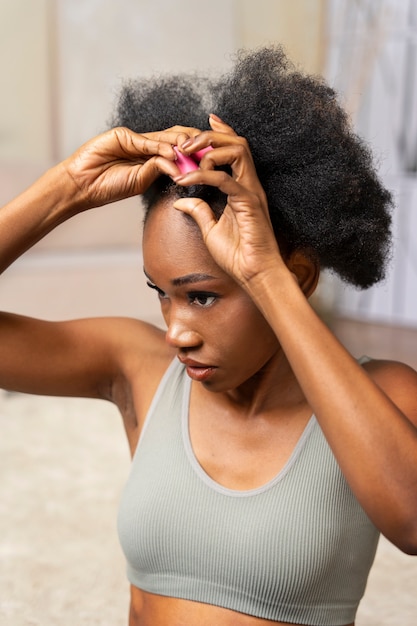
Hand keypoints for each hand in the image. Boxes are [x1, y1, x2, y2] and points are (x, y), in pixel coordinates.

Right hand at [62, 126, 199, 209]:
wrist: (82, 184)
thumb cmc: (107, 187)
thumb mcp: (140, 182)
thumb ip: (157, 171)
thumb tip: (179, 168)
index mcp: (151, 159)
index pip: (178, 152)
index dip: (195, 154)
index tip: (212, 161)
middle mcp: (146, 146)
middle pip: (176, 139)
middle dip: (194, 144)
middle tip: (210, 152)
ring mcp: (136, 140)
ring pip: (165, 137)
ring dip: (182, 144)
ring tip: (195, 153)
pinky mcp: (124, 135)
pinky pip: (147, 142)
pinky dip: (161, 148)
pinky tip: (174, 156)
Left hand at [172, 116, 283, 286]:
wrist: (254, 274)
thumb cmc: (238, 256)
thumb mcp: (210, 230)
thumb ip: (198, 211)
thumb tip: (180, 201)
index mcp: (242, 188)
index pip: (234, 150)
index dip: (221, 132)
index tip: (205, 122)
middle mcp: (249, 185)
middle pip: (236, 142)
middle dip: (209, 136)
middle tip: (184, 144)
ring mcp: (251, 192)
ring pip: (237, 150)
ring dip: (209, 149)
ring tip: (187, 158)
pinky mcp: (249, 202)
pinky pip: (225, 179)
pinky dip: (203, 176)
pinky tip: (186, 181)